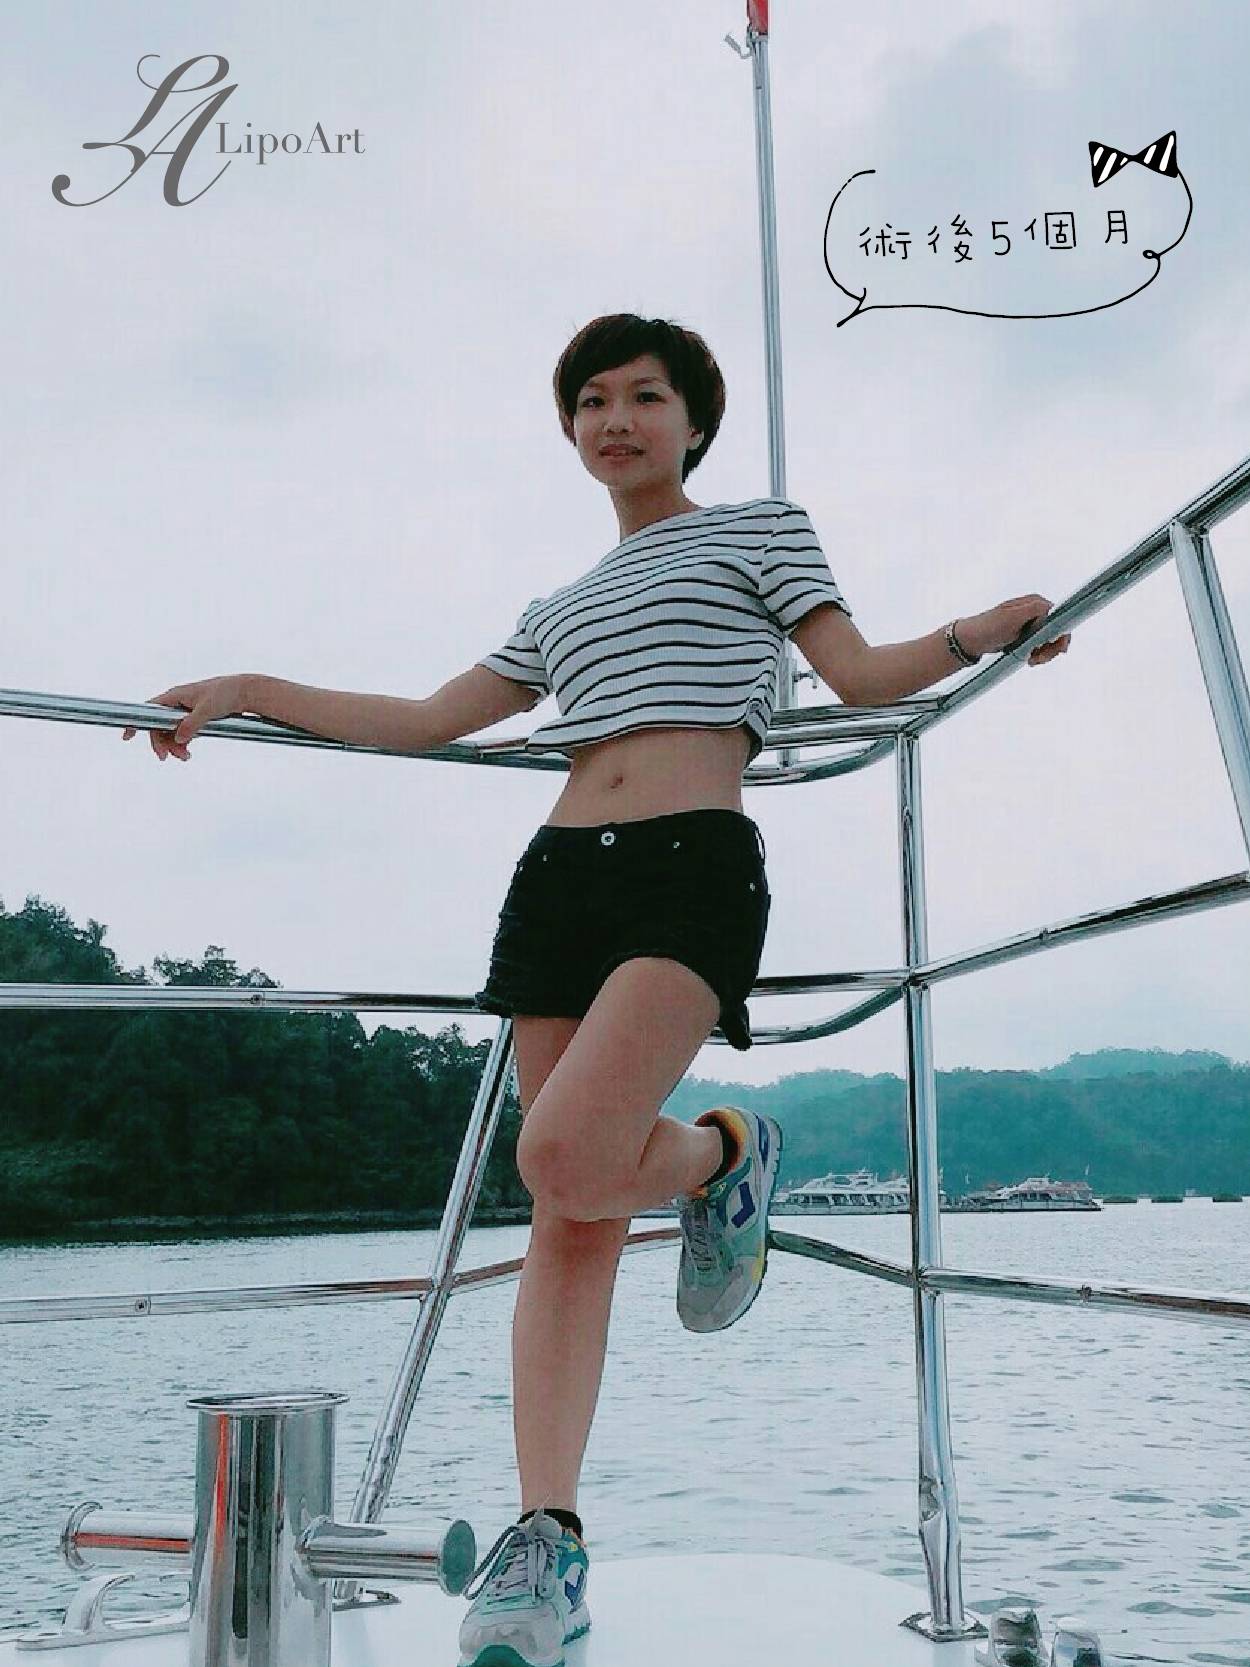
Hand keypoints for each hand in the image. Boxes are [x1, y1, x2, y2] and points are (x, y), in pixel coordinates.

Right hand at [121, 674, 251, 760]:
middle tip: (167, 758)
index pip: (149, 709)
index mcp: (175, 696)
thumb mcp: (208, 709)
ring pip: (171, 732)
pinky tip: (188, 753)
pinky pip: (182, 734)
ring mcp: (185, 711)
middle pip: (159, 726)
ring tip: (186, 757)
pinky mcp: (195, 719)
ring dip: (174, 746)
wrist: (245, 692)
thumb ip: (192, 724)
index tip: (127, 736)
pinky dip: (183, 744)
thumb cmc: (226, 694)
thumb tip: (178, 738)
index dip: (136, 723)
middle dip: (162, 743)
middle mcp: (177, 703)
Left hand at [957, 596, 1071, 665]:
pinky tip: (1029, 659)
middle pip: (1057, 630)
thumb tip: (1052, 608)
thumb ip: (1033, 610)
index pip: (1059, 616)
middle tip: (1039, 659)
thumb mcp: (1012, 617)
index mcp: (1035, 603)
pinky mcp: (1026, 635)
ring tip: (1032, 661)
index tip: (1055, 648)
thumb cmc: (989, 627)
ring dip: (1045, 653)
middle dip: (1052, 647)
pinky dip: (1038, 654)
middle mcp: (1035, 611)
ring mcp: (1031, 624)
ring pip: (1050, 640)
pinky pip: (1040, 646)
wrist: (971, 641)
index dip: (1061, 634)